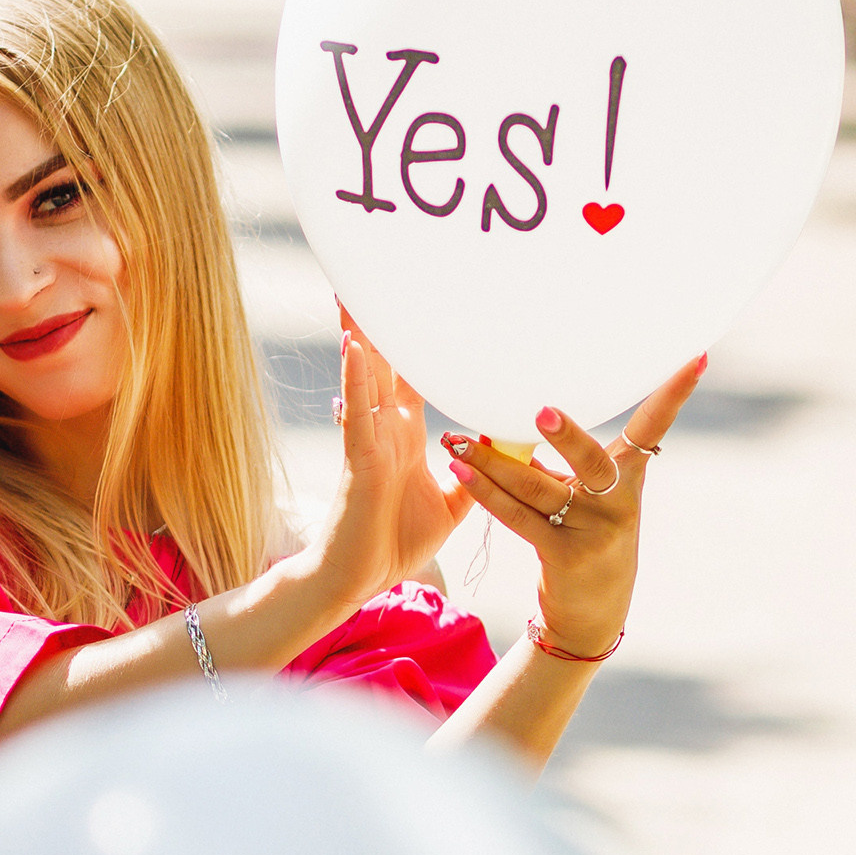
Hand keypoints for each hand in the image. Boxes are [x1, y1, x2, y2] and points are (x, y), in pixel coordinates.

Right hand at [307, 307, 472, 621]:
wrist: (359, 580)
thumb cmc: (394, 542)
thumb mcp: (449, 505)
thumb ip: (473, 475)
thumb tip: (500, 453)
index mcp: (403, 435)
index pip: (410, 374)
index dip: (415, 339)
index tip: (421, 301)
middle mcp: (384, 429)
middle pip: (381, 364)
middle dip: (378, 322)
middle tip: (375, 274)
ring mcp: (369, 442)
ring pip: (364, 377)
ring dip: (360, 336)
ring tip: (355, 293)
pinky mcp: (360, 463)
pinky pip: (358, 415)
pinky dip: (356, 380)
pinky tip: (355, 349)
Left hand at [440, 356, 706, 656]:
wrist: (591, 615)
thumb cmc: (585, 540)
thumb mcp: (587, 500)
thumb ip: (559, 465)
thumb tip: (507, 428)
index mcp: (629, 479)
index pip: (654, 429)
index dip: (674, 394)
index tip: (697, 357)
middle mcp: (618, 503)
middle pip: (592, 461)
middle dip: (566, 435)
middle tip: (539, 411)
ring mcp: (594, 532)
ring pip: (540, 489)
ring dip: (493, 463)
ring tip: (458, 440)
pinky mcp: (564, 556)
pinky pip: (519, 518)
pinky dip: (488, 494)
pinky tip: (462, 472)